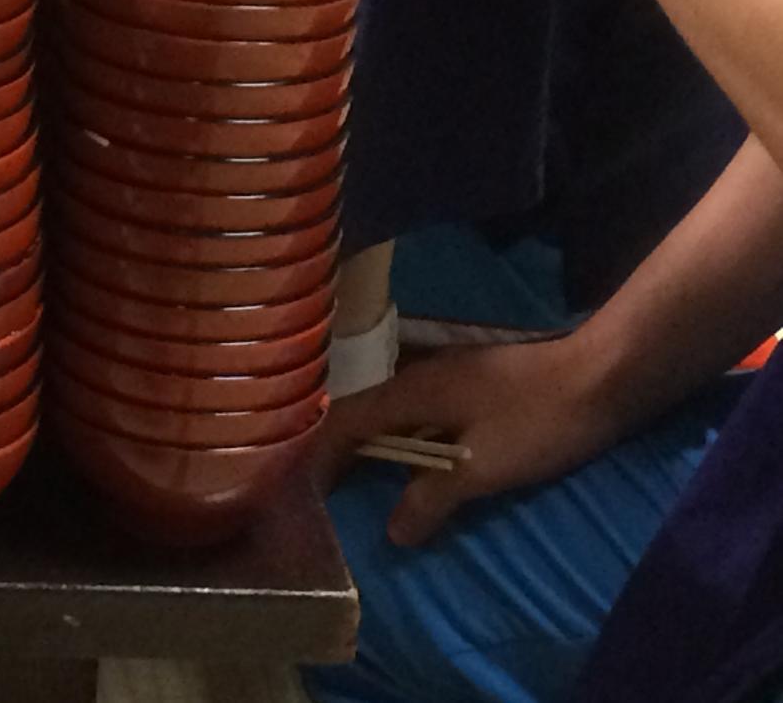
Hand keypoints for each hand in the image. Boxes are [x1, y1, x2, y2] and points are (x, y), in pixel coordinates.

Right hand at [319, 335, 625, 546]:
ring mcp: (444, 375)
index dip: (322, 457)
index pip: (344, 421)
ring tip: (367, 481)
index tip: (308, 493)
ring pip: (391, 411)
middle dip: (342, 451)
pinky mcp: (469, 382)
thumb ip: (432, 496)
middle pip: (362, 413)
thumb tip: (393, 532)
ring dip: (374, 444)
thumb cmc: (536, 421)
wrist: (599, 377)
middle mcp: (416, 376)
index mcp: (409, 392)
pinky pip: (417, 411)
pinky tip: (418, 460)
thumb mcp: (483, 467)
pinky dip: (404, 438)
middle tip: (332, 492)